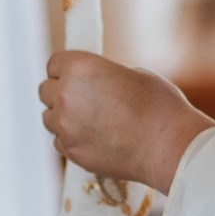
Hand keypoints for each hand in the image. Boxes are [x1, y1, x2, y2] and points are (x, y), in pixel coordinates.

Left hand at [38, 52, 214, 195]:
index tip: (76, 74)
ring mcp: (66, 127)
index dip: (66, 68)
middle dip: (61, 91)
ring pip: (49, 118)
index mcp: (80, 67)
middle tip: (84, 97)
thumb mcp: (134, 74)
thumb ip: (104, 76)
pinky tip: (96, 138)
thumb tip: (94, 84)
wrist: (169, 146)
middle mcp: (66, 95)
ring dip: (64, 117)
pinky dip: (72, 139)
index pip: (54, 63)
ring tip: (92, 120)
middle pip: (45, 90)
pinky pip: (60, 141)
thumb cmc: (160, 106)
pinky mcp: (72, 152)